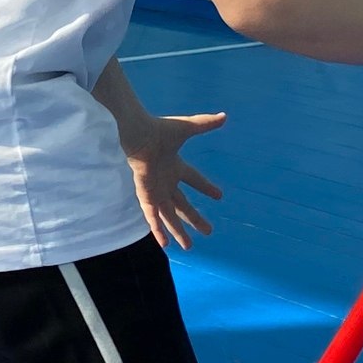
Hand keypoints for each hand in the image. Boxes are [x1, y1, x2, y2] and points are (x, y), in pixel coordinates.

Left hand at [122, 111, 225, 250]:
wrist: (138, 135)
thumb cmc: (160, 130)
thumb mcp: (188, 128)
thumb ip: (205, 124)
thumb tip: (224, 116)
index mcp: (175, 165)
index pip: (194, 179)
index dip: (206, 187)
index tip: (219, 196)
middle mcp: (166, 181)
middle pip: (183, 205)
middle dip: (195, 219)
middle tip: (209, 231)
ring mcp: (156, 191)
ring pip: (170, 216)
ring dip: (179, 231)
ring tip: (189, 247)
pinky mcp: (147, 196)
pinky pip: (153, 217)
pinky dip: (159, 230)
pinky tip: (165, 244)